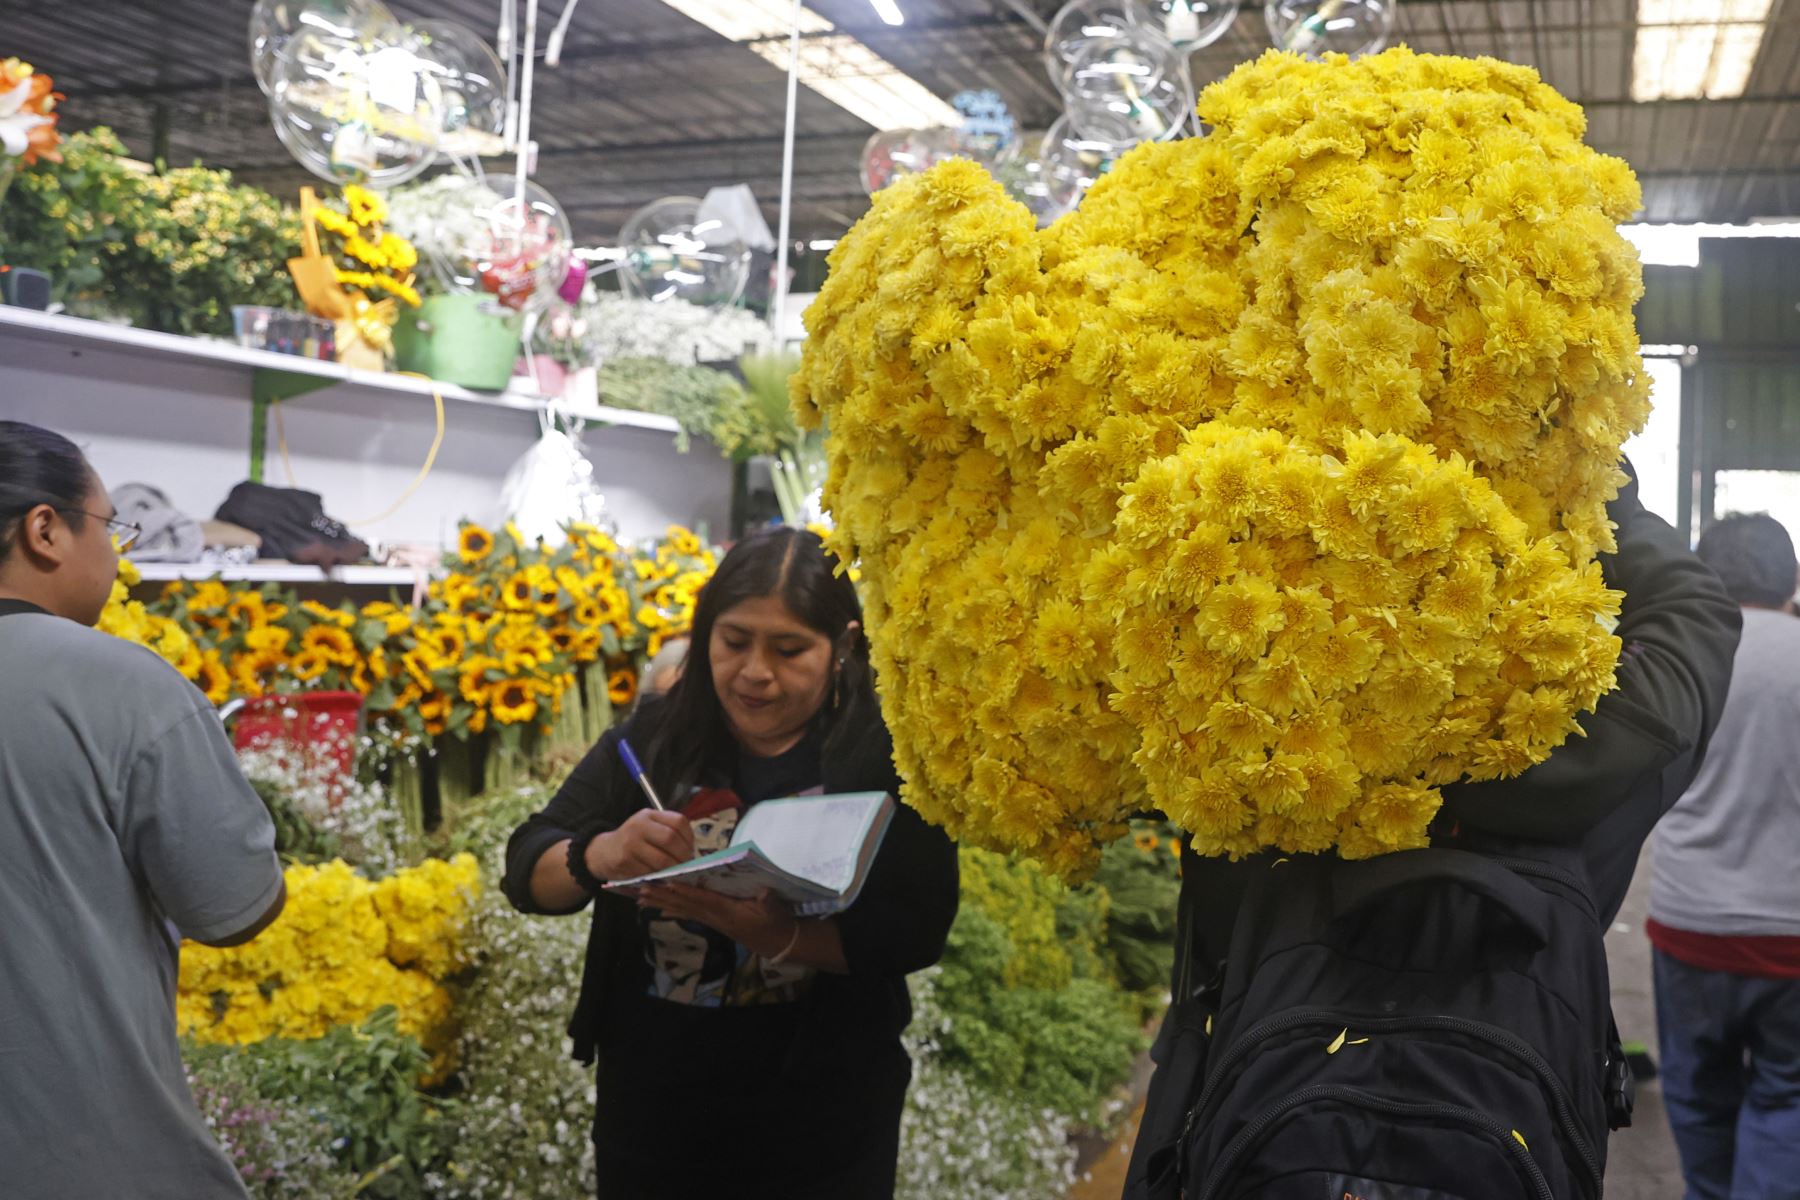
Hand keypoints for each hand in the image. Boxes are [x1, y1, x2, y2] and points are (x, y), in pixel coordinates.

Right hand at [586, 809, 694, 880]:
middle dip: (683, 856)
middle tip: (686, 865)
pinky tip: (660, 878)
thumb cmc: (633, 840)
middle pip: (670, 839)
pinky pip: (650, 873)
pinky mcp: (624, 861)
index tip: (691, 849)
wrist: (603, 852)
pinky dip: (659, 878)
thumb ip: (668, 833)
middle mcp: (638, 826)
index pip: (678, 821)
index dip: (689, 838)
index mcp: (649, 815)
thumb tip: (692, 852)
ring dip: (673, 870)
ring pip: (661, 860)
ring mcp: (630, 843)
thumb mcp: (648, 828)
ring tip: (675, 873)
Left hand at [638, 883, 796, 958]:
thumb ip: (768, 901)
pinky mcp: (712, 920)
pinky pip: (687, 913)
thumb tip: (765, 892)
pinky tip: (658, 907)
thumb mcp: (774, 910)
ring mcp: (711, 919)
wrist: (775, 941)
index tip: (667, 884)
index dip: (685, 892)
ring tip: (640, 897)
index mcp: (727, 911)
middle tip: (640, 889)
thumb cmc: (774, 922)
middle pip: (684, 905)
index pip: (702, 900)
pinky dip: (671, 908)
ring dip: (660, 902)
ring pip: (681, 909)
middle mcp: (714, 917)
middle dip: (662, 896)